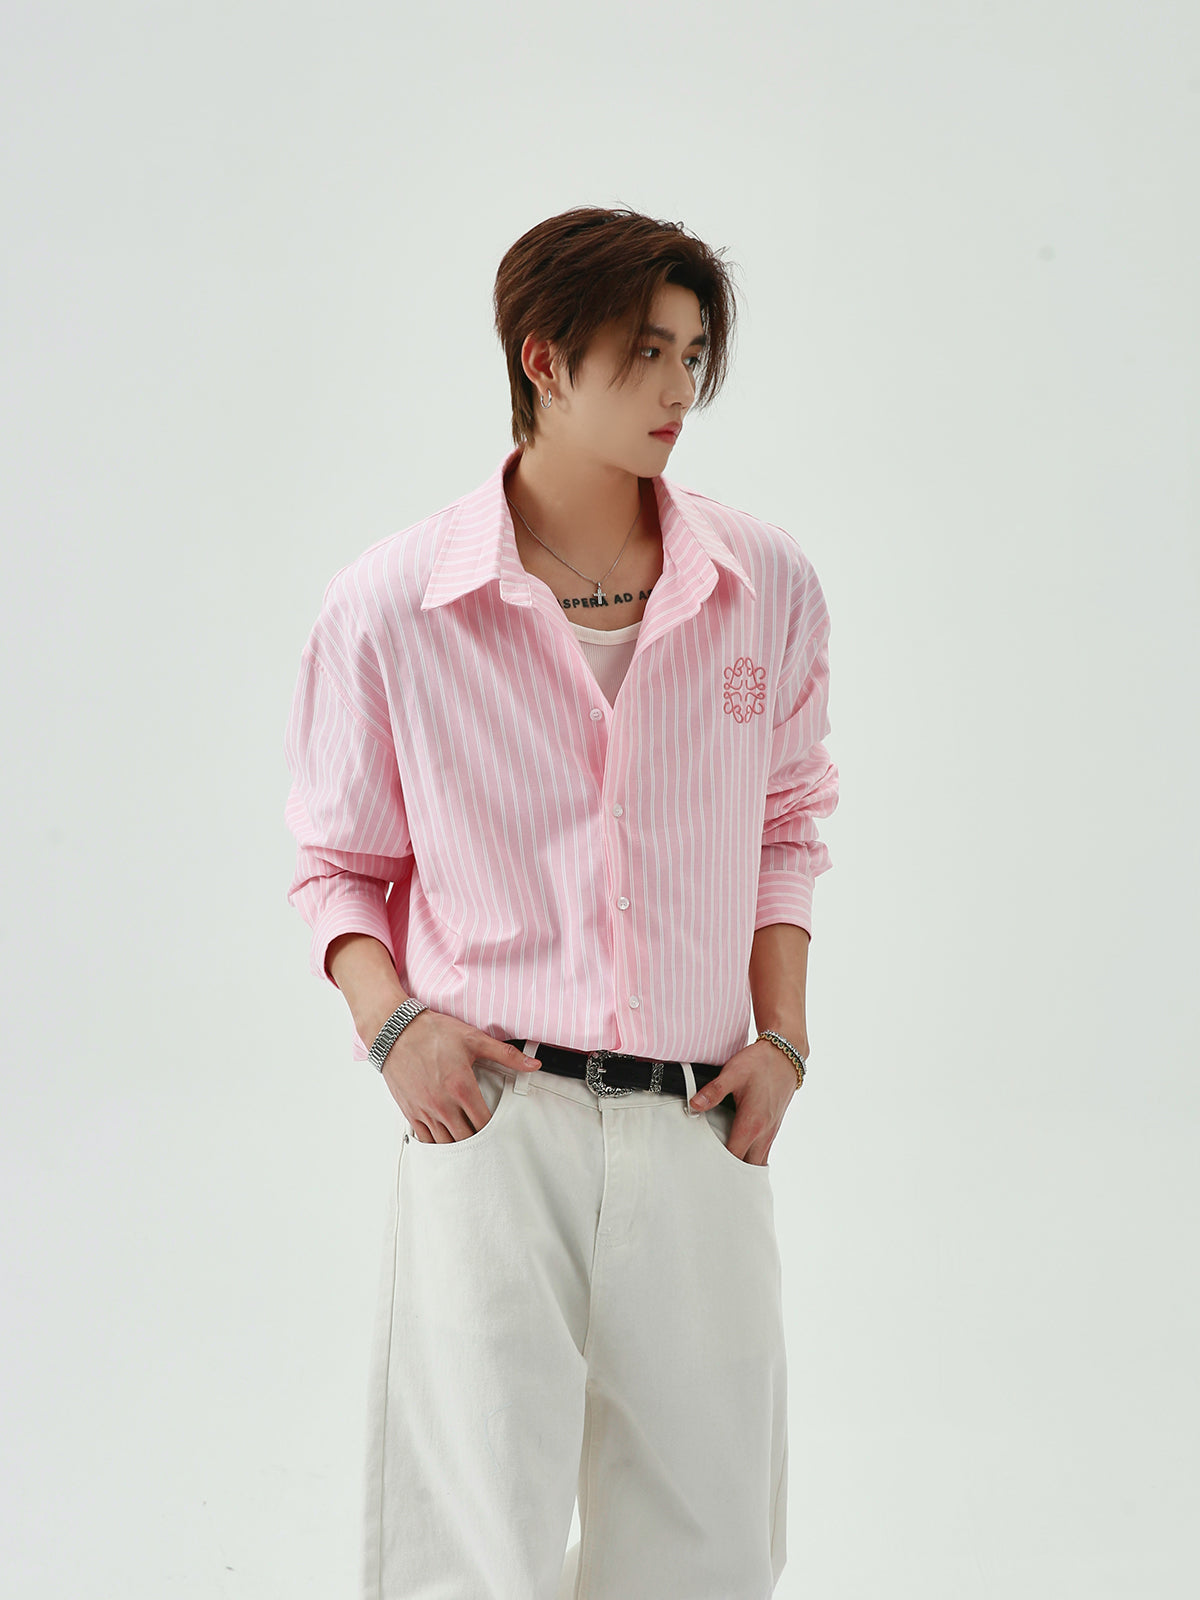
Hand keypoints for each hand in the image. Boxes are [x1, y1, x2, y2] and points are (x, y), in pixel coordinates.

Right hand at [376, 1011, 540, 1142]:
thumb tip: (533, 1063)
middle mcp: (443, 1103)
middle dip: (478, 1142)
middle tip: (488, 1143)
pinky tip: (444, 1142)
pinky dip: (436, 1144)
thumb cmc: (431, 1032)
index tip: (501, 1133)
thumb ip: (506, 1055)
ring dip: (458, 1146)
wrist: (395, 1031)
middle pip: (466, 1139)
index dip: (495, 1132)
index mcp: (462, 1087)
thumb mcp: (474, 1039)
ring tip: (469, 1145)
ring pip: (445, 1143)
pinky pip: (425, 1139)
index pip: (484, 1124)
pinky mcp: (410, 1111)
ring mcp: (424, 1110)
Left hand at [686, 1037, 804, 1165]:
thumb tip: (694, 1106)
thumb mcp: (733, 1073)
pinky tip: (738, 1154)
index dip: (719, 1168)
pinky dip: (751, 1159)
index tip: (704, 1172)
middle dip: (731, 1175)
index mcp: (751, 1124)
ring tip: (723, 1172)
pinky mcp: (773, 1127)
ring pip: (758, 1162)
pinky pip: (763, 1152)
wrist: (786, 1055)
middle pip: (747, 1168)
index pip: (734, 1158)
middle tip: (712, 1178)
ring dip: (743, 1168)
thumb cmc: (760, 1063)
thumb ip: (713, 1091)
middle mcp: (763, 1133)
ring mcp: (771, 1131)